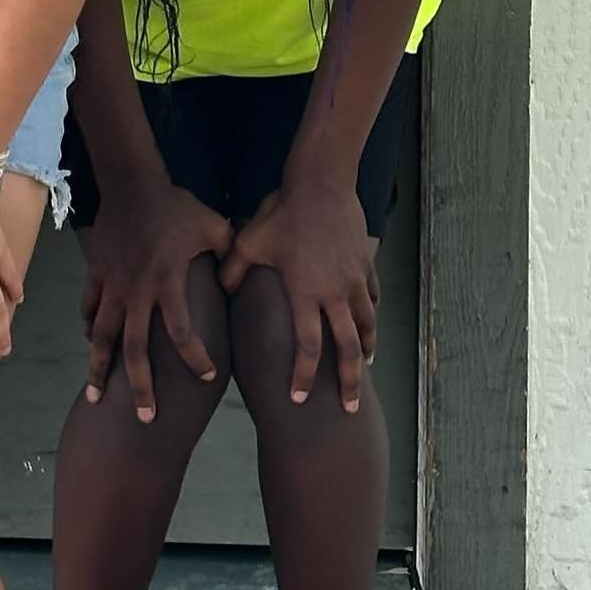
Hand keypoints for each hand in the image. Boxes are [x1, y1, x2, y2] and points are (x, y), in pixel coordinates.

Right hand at [80, 175, 233, 421]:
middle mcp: (138, 291)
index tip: (207, 378)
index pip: (182, 332)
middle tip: (146, 417)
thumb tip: (243, 276)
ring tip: (97, 399)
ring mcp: (113, 285)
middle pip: (136, 349)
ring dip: (101, 369)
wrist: (130, 182)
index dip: (195, 358)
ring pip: (104, 336)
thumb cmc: (176, 206)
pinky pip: (90, 308)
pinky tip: (92, 346)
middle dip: (140, 386)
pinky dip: (90, 329)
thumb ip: (231, 253)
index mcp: (168, 282)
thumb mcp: (213, 226)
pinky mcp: (96, 274)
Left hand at [219, 175, 378, 411]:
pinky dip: (372, 314)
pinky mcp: (366, 264)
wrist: (322, 182)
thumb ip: (233, 268)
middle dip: (348, 381)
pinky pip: (373, 297)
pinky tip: (370, 322)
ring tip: (364, 366)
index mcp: (305, 292)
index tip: (299, 397)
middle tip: (348, 407)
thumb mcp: (250, 240)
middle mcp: (334, 293)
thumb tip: (218, 289)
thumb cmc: (283, 212)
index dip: (304, 374)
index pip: (308, 346)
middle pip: (347, 348)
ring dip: (365, 349)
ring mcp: (355, 279)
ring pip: (366, 324)